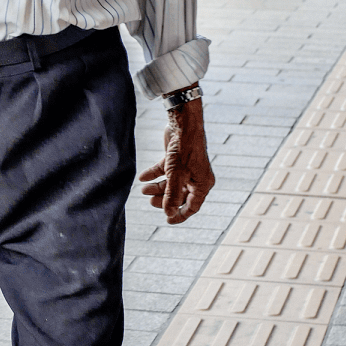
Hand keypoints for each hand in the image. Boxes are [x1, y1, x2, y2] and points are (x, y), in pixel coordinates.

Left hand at [139, 95, 213, 221]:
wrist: (183, 124)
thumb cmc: (185, 150)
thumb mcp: (176, 176)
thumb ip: (172, 195)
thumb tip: (168, 213)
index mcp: (202, 184)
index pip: (192, 206)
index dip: (180, 215)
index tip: (168, 221)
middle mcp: (196, 177)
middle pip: (179, 195)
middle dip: (164, 199)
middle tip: (150, 201)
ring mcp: (186, 168)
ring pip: (170, 183)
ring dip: (156, 187)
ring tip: (143, 189)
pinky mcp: (176, 158)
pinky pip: (164, 171)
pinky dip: (153, 174)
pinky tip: (142, 177)